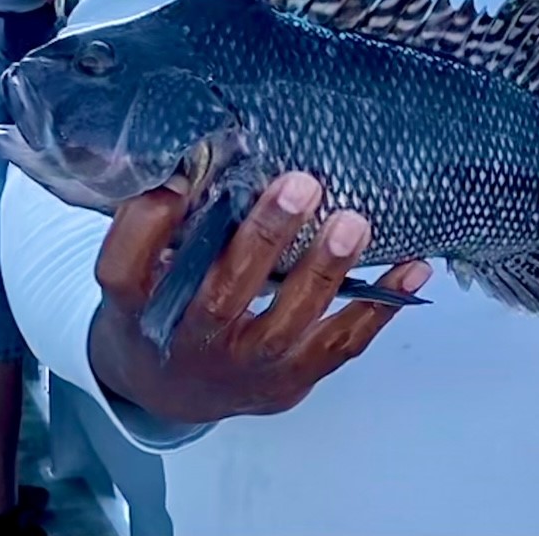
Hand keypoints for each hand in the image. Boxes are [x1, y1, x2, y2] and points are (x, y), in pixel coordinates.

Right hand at [90, 172, 430, 423]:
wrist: (171, 391)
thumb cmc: (163, 304)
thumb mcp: (143, 267)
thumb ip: (165, 220)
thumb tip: (199, 148)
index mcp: (137, 308)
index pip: (126, 270)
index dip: (146, 227)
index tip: (176, 180)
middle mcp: (188, 342)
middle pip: (221, 295)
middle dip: (264, 239)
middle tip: (300, 184)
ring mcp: (243, 367)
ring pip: (287, 323)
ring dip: (326, 271)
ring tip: (354, 221)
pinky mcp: (289, 379)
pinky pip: (341, 343)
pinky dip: (381, 307)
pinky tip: (412, 268)